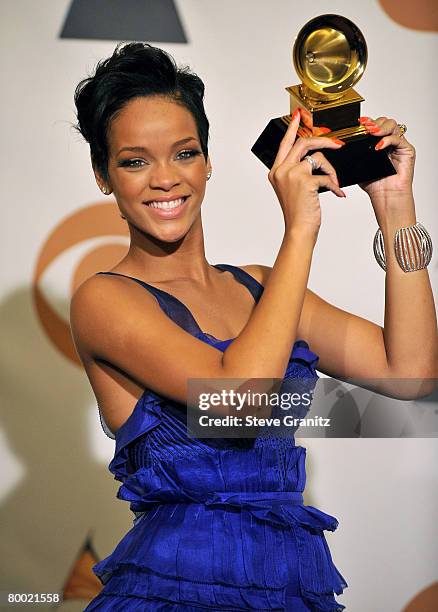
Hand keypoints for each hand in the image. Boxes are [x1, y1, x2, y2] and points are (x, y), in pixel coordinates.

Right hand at [268, 109, 345, 237]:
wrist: (299, 230)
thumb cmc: (298, 213)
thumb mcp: (293, 189)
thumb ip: (298, 171)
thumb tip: (314, 157)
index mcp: (275, 172)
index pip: (285, 144)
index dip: (292, 128)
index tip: (298, 116)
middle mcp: (281, 170)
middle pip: (303, 143)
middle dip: (323, 141)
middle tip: (336, 144)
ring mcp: (291, 175)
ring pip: (317, 158)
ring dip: (331, 169)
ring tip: (334, 182)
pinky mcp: (305, 181)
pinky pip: (326, 175)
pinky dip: (334, 185)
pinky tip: (337, 194)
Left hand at [358, 116, 415, 202]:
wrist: (386, 196)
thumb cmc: (374, 183)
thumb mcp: (358, 165)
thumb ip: (355, 153)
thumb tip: (342, 143)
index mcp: (378, 143)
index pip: (374, 125)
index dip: (367, 122)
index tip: (358, 123)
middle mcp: (389, 142)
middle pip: (384, 122)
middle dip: (374, 123)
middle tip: (365, 128)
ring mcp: (399, 145)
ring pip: (392, 126)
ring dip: (380, 127)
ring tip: (371, 133)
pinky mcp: (407, 150)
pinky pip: (397, 139)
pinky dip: (387, 140)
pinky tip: (378, 146)